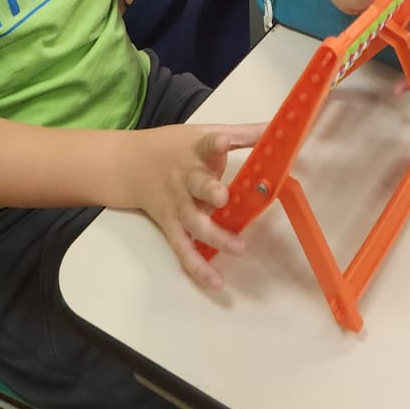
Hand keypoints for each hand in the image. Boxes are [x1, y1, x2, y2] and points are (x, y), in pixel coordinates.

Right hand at [129, 122, 264, 290]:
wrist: (131, 164)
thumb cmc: (177, 147)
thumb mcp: (206, 133)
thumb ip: (243, 134)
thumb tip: (278, 127)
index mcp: (196, 152)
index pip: (206, 144)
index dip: (216, 143)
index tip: (224, 141)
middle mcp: (185, 179)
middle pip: (196, 185)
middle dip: (209, 190)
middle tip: (223, 196)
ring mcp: (177, 205)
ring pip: (193, 222)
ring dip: (214, 235)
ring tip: (238, 247)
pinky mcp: (171, 227)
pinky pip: (183, 249)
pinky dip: (197, 267)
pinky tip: (215, 281)